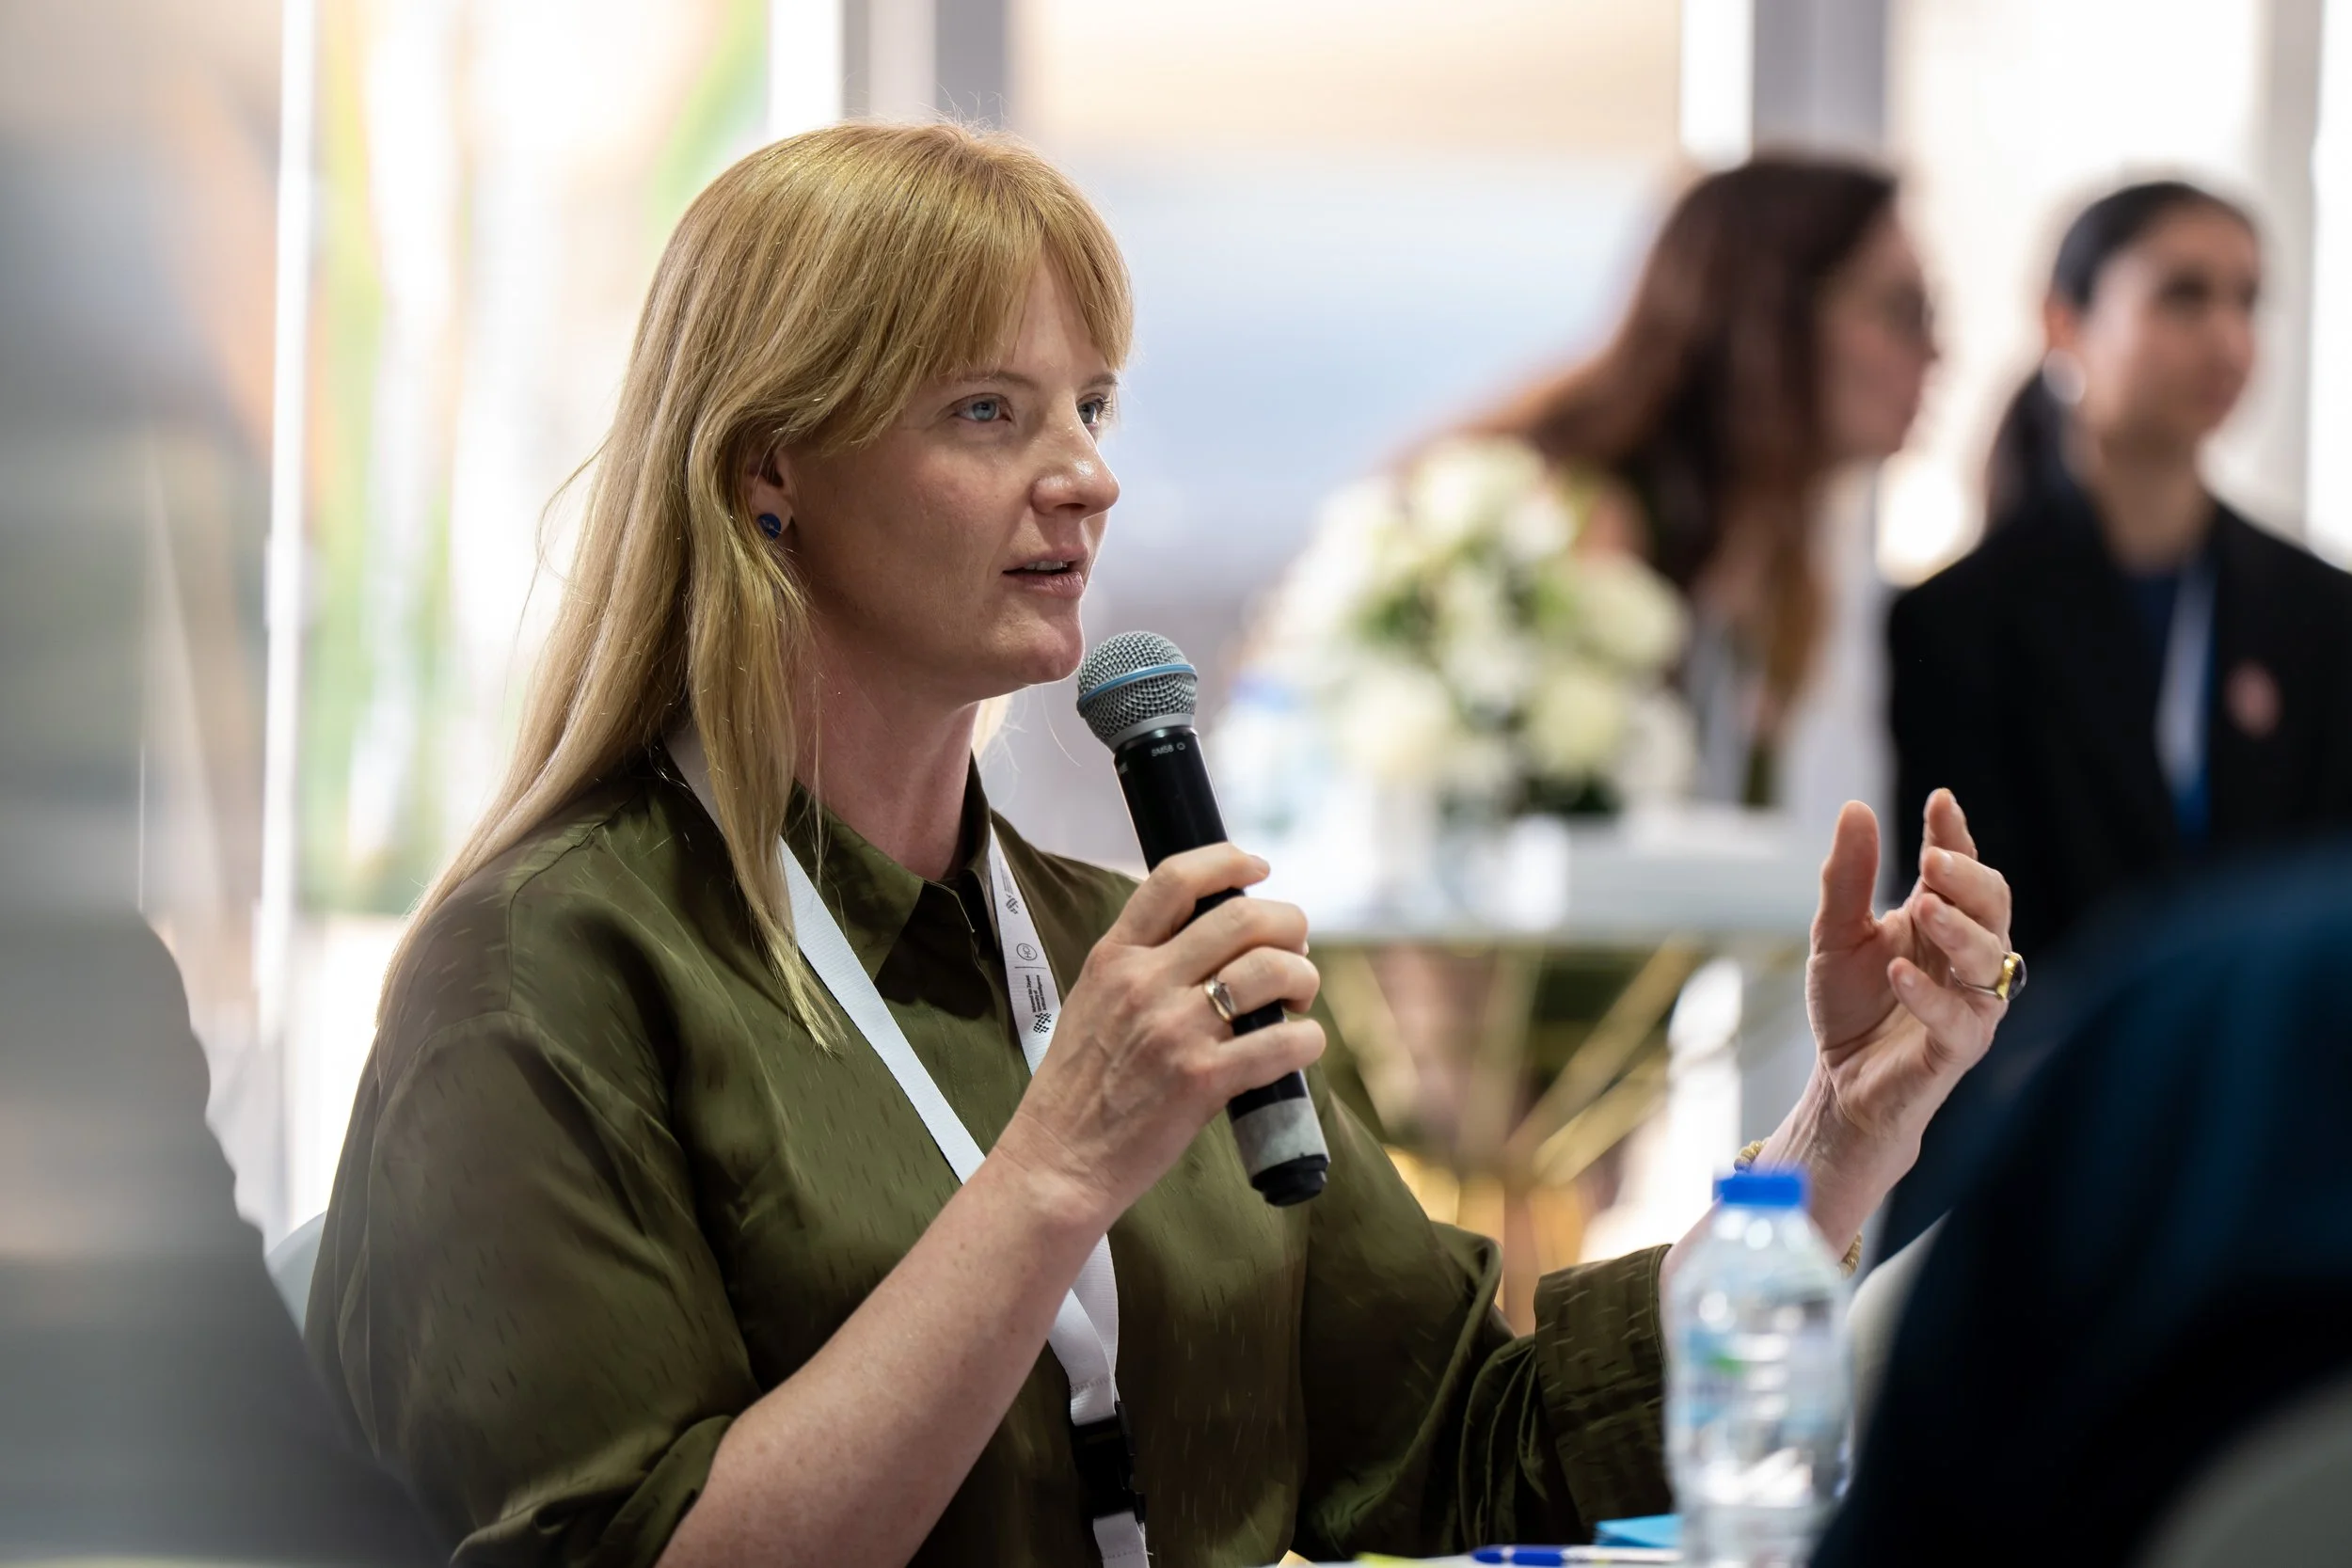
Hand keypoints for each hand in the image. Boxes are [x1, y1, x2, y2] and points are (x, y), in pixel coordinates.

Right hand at [993, 844, 1324, 1230]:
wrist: (1057, 1161)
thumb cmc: (1077, 1089)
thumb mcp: (1090, 1002)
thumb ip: (1139, 967)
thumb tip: (1211, 941)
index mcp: (1114, 958)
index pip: (1175, 880)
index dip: (1228, 861)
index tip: (1258, 868)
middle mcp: (1144, 984)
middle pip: (1243, 918)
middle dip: (1288, 925)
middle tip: (1294, 950)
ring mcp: (1174, 1031)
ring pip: (1271, 971)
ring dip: (1303, 978)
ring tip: (1298, 1001)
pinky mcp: (1201, 1080)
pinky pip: (1281, 1042)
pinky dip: (1307, 1040)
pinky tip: (1301, 1046)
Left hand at [1763, 789, 2013, 1247]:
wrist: (1841, 1083)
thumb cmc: (1851, 1005)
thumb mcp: (1835, 933)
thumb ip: (1847, 877)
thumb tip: (1856, 808)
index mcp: (1942, 919)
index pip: (1961, 868)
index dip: (1956, 835)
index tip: (1940, 802)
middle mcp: (1967, 956)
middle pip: (1994, 905)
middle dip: (1968, 878)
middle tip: (1933, 859)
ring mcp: (1970, 1002)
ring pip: (1990, 958)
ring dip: (1959, 931)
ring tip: (1922, 907)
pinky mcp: (1959, 1048)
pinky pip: (1959, 1019)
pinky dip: (1930, 995)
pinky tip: (1899, 973)